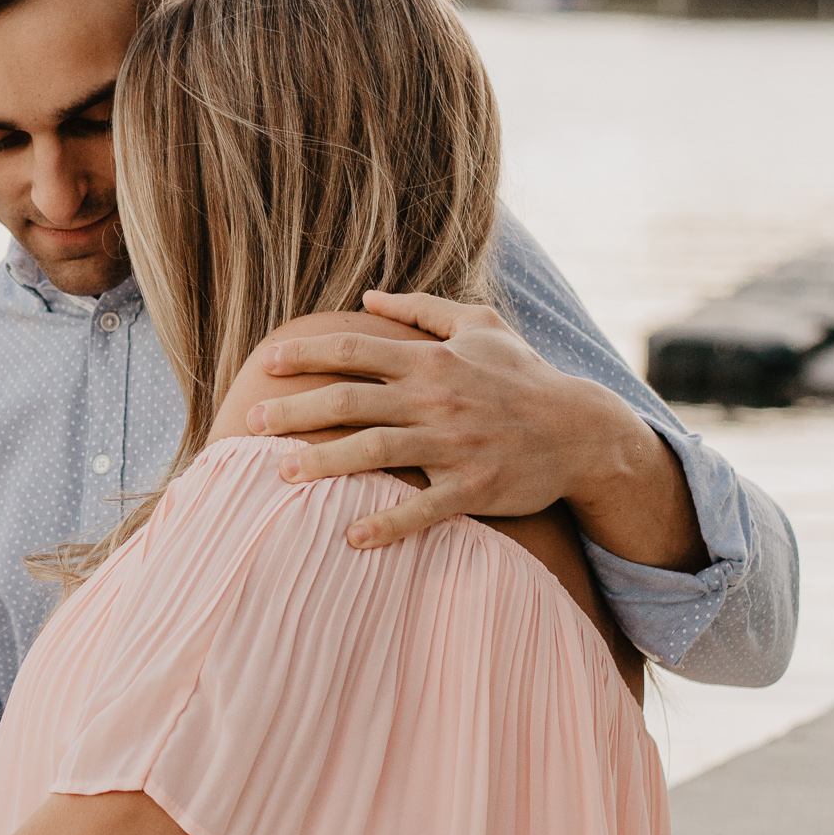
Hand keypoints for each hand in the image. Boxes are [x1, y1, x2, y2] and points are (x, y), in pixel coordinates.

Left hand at [248, 291, 706, 569]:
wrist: (581, 430)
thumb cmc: (523, 375)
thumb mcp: (480, 324)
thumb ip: (422, 308)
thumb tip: (368, 297)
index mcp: (430, 359)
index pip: (355, 350)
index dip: (308, 354)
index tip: (267, 362)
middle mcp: (434, 398)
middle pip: (350, 400)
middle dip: (296, 410)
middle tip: (252, 422)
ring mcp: (452, 444)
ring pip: (376, 451)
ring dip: (325, 463)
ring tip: (281, 474)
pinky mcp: (472, 487)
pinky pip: (423, 508)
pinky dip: (388, 523)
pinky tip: (352, 537)